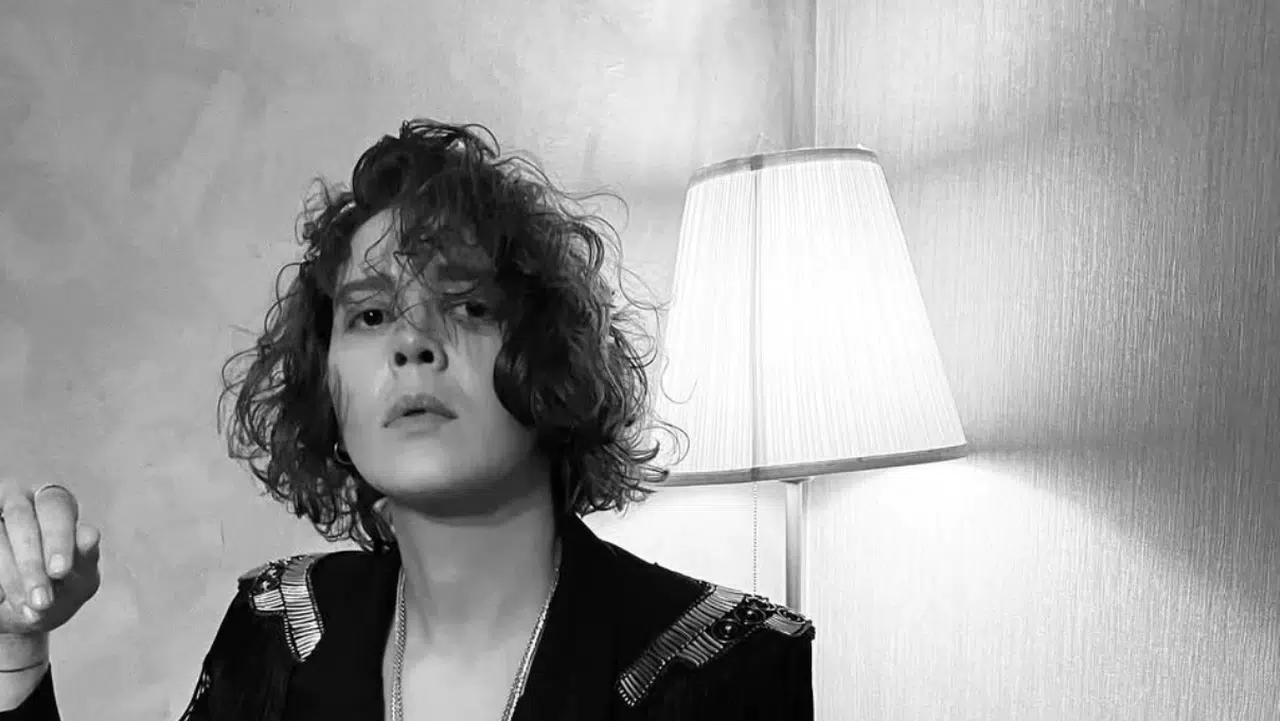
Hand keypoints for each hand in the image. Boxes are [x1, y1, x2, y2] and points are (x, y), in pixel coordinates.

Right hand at [0, 480, 100, 635]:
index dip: (57, 538)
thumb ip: (85, 559)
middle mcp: (19, 501)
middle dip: (31, 561)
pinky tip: (4, 600)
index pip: (56, 506)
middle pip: (19, 516)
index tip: (59, 572)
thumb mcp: (77, 580)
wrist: (24, 612)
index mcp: (55, 502)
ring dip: (12, 575)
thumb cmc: (59, 589)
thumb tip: (91, 536)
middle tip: (42, 600)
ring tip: (29, 608)